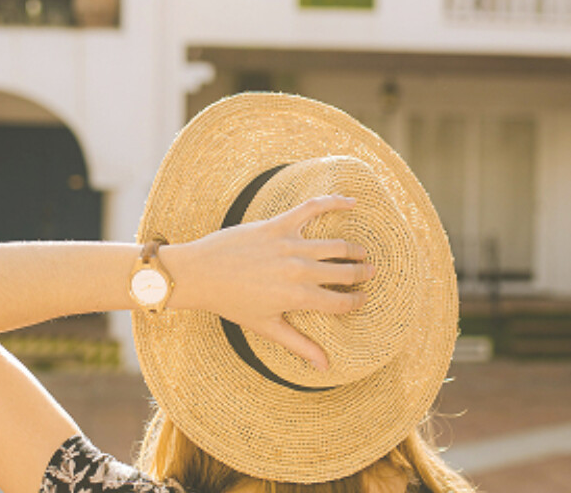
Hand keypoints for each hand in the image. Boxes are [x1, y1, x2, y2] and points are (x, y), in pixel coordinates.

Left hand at [161, 195, 373, 369]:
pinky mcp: (277, 224)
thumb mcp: (266, 327)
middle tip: (371, 272)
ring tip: (362, 251)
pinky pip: (312, 208)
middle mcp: (298, 270)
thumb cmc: (231, 303)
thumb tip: (325, 368)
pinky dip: (334, 202)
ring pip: (335, 245)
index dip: (356, 302)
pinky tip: (351, 202)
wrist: (199, 274)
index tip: (364, 299)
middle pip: (343, 272)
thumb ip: (299, 345)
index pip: (339, 302)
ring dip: (354, 248)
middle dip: (362, 274)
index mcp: (297, 298)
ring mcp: (289, 245)